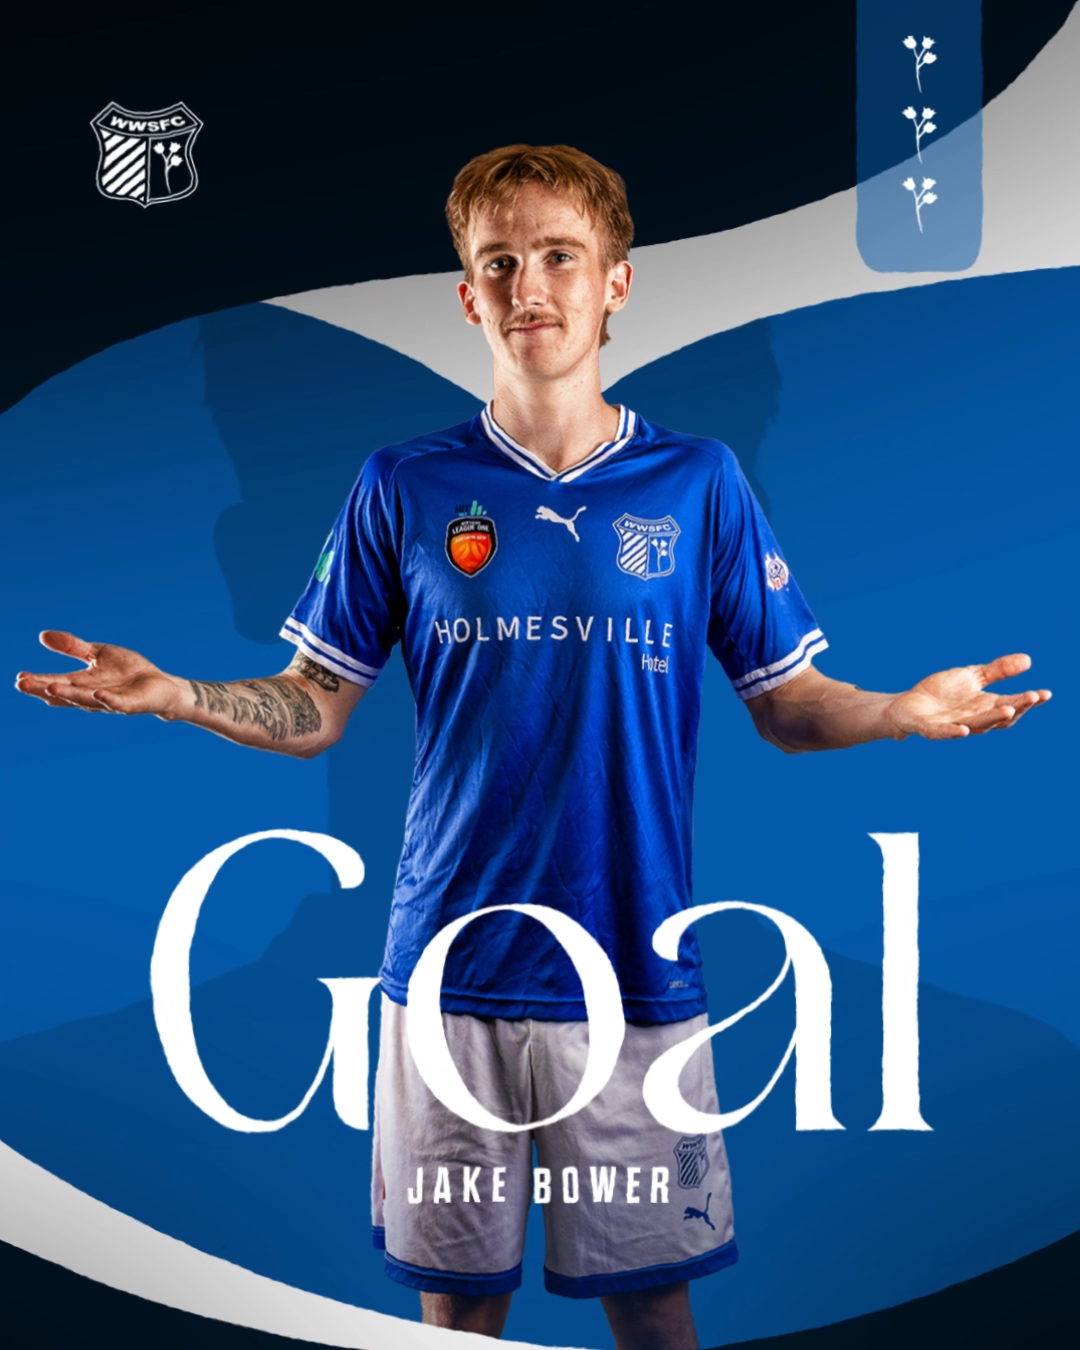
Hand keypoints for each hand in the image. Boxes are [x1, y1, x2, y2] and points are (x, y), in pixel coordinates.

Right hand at [14, 631, 184, 717]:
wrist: (160, 684)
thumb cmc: (128, 672)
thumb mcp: (98, 654)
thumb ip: (73, 647)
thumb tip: (42, 635)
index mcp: (83, 683)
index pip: (56, 683)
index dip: (38, 682)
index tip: (19, 678)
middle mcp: (92, 695)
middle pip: (65, 693)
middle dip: (44, 689)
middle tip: (22, 685)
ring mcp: (111, 701)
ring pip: (87, 700)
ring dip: (69, 694)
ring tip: (50, 689)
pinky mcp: (131, 704)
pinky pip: (118, 703)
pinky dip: (108, 699)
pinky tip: (99, 693)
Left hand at [886, 653, 1050, 740]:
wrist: (908, 703)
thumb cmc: (943, 693)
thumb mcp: (972, 676)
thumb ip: (997, 670)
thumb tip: (1029, 660)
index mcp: (984, 707)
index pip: (1011, 705)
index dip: (1027, 701)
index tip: (1045, 693)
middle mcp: (973, 719)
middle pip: (998, 717)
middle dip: (1016, 708)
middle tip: (1032, 697)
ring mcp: (952, 725)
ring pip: (976, 725)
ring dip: (992, 719)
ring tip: (1009, 710)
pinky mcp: (929, 728)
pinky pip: (942, 732)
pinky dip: (952, 732)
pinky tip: (962, 731)